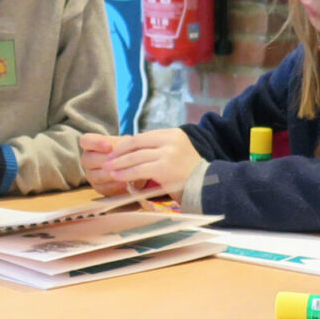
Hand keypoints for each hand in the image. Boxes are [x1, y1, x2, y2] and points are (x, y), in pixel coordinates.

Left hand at [78, 129, 203, 198]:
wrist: (211, 184)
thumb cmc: (193, 173)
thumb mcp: (179, 152)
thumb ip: (161, 148)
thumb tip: (137, 151)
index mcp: (173, 134)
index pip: (143, 136)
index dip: (126, 144)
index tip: (116, 151)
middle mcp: (170, 140)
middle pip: (136, 144)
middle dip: (119, 153)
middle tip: (107, 160)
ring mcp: (167, 154)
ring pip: (135, 157)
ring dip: (119, 164)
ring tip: (108, 169)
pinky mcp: (164, 169)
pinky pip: (139, 170)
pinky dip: (125, 174)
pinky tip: (117, 177)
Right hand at [79, 134, 129, 194]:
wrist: (133, 165)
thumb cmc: (126, 150)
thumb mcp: (125, 143)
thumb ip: (122, 145)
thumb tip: (122, 150)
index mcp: (89, 144)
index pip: (85, 141)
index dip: (95, 144)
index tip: (109, 146)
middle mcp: (86, 159)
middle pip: (88, 160)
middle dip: (105, 161)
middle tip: (119, 161)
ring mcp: (90, 174)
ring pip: (94, 176)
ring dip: (109, 174)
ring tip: (123, 172)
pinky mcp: (98, 187)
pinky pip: (102, 188)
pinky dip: (114, 186)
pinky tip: (125, 182)